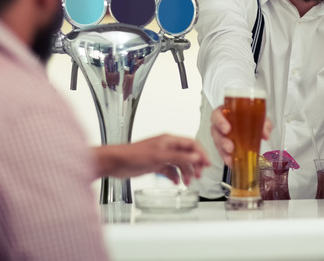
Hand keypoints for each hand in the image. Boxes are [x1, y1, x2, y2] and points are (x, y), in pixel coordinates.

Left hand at [93, 134, 209, 184]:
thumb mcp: (159, 156)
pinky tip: (176, 182)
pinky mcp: (156, 165)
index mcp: (169, 141)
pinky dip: (175, 176)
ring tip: (189, 182)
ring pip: (180, 163)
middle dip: (195, 164)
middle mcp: (167, 147)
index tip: (207, 163)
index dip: (201, 153)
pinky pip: (170, 170)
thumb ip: (179, 157)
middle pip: (187, 154)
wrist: (116, 162)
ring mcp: (162, 156)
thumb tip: (195, 157)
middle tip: (199, 174)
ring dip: (186, 172)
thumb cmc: (133, 155)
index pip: (191, 144)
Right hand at [210, 105, 272, 166]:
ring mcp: (220, 135)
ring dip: (223, 150)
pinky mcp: (222, 145)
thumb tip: (265, 134)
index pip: (217, 114)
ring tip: (231, 155)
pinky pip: (221, 151)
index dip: (220, 121)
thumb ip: (263, 123)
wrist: (253, 122)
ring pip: (217, 142)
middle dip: (222, 140)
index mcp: (226, 112)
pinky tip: (231, 161)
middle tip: (230, 146)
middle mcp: (220, 123)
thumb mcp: (259, 116)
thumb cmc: (251, 116)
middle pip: (215, 131)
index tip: (227, 129)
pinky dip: (226, 157)